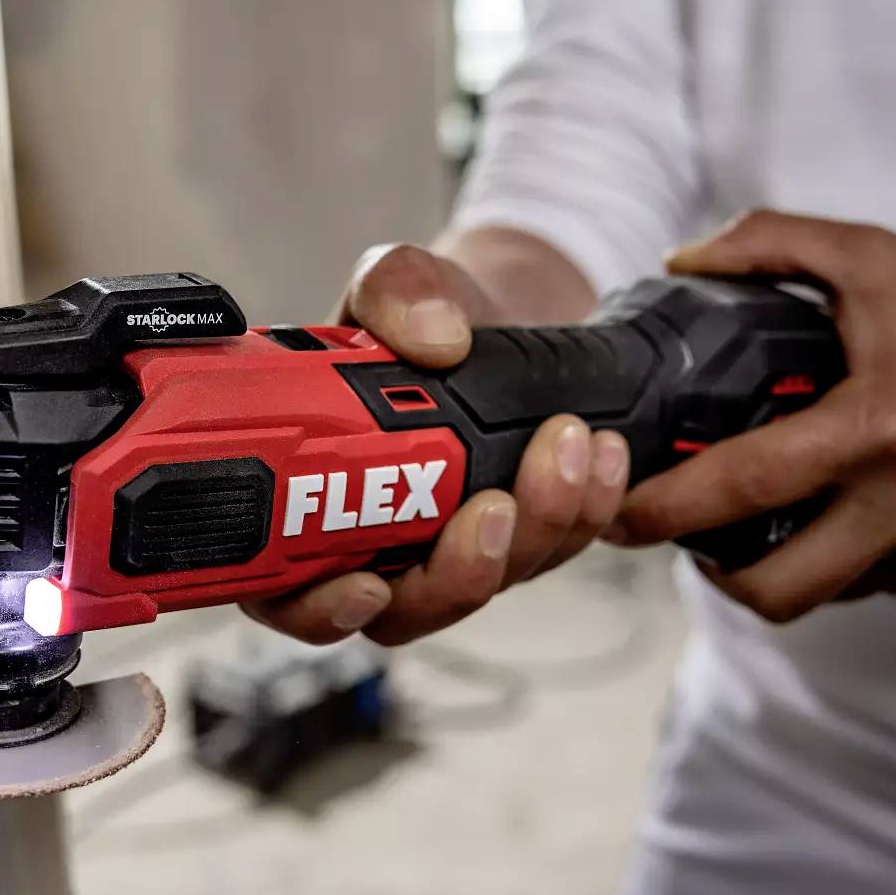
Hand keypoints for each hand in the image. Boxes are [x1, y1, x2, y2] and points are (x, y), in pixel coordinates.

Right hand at [244, 243, 630, 645]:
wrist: (485, 316)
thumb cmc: (411, 321)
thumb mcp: (390, 284)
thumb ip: (394, 291)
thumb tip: (435, 339)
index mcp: (304, 505)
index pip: (292, 594)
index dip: (321, 608)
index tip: (366, 584)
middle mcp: (375, 543)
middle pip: (408, 610)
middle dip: (458, 573)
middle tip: (491, 506)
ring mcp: (451, 549)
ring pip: (492, 583)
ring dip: (536, 529)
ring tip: (567, 448)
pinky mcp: (522, 538)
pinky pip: (555, 549)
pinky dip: (586, 511)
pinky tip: (604, 455)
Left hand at [609, 210, 895, 621]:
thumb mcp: (877, 258)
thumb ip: (771, 243)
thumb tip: (678, 258)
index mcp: (876, 428)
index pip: (743, 486)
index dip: (662, 510)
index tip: (615, 508)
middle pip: (774, 590)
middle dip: (708, 572)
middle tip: (678, 530)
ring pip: (817, 593)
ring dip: (770, 562)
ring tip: (749, 509)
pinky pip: (864, 585)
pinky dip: (832, 555)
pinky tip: (832, 506)